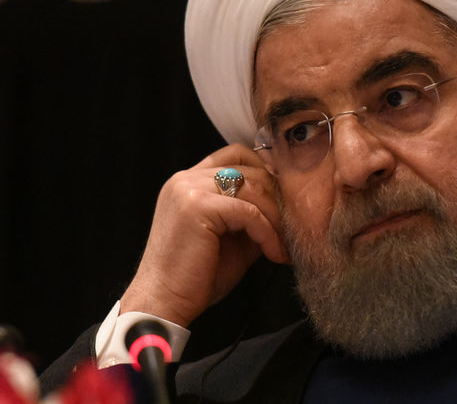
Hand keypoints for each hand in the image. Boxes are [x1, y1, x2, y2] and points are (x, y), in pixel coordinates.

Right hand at [119, 144, 288, 326]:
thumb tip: (286, 207)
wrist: (163, 302)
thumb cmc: (194, 277)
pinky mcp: (198, 206)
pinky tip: (273, 253)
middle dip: (277, 198)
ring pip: (253, 187)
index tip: (284, 201)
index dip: (264, 172)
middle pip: (250, 168)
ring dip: (276, 218)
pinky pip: (249, 212)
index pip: (236, 154)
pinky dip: (267, 233)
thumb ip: (251, 216)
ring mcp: (189, 189)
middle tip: (293, 226)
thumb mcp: (231, 238)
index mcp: (188, 181)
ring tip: (284, 244)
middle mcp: (185, 178)